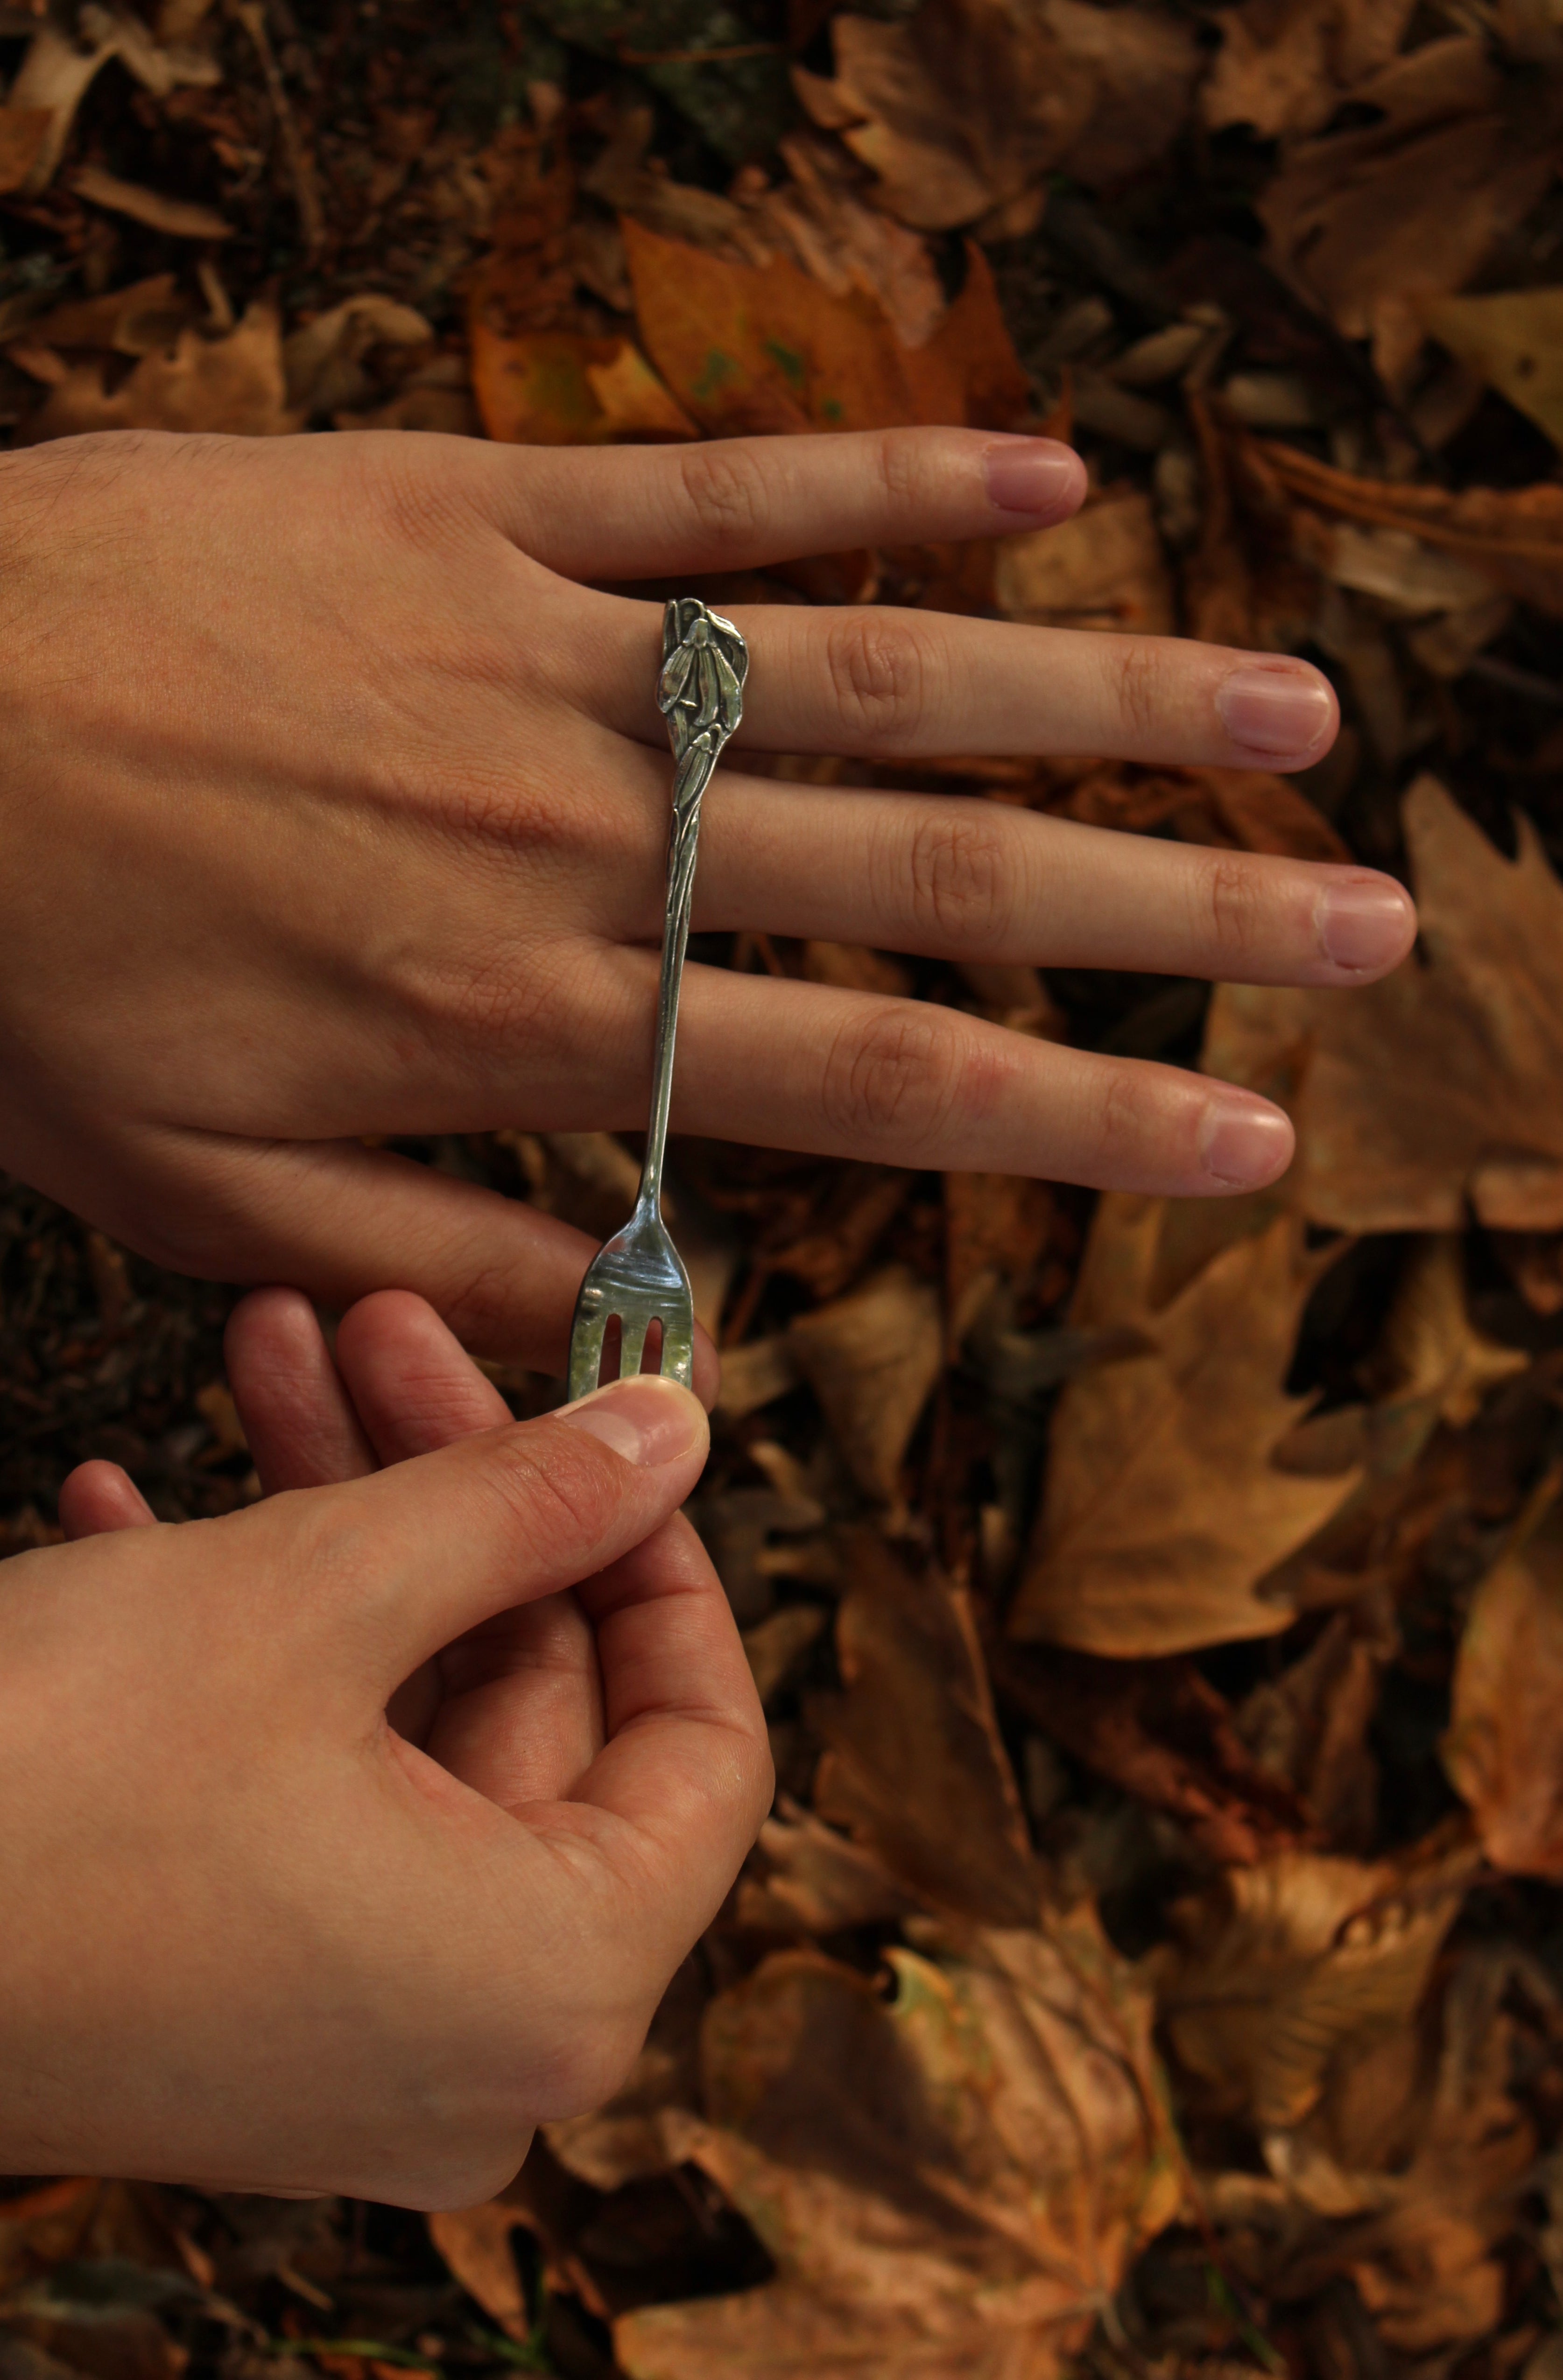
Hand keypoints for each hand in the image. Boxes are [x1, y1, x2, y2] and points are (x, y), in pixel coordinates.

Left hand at [0, 426, 1413, 1368]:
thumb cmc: (26, 968)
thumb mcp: (202, 1194)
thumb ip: (434, 1254)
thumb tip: (637, 1288)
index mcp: (530, 1018)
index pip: (877, 1086)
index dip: (1086, 1122)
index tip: (1251, 1148)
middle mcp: (585, 839)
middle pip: (940, 874)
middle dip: (1179, 912)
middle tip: (1368, 923)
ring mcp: (546, 657)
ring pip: (877, 671)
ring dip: (1104, 689)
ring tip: (1291, 710)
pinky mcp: (475, 507)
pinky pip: (718, 488)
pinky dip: (890, 478)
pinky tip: (1052, 478)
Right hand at [6, 1300, 769, 2204]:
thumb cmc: (41, 1792)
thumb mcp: (318, 1591)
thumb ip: (531, 1502)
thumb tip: (671, 1433)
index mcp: (557, 1987)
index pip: (703, 1744)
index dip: (653, 1552)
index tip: (599, 1418)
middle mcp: (478, 2051)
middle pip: (533, 1708)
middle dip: (446, 1490)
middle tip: (373, 1331)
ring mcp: (350, 2043)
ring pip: (403, 1727)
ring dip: (330, 1531)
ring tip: (258, 1356)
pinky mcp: (234, 2007)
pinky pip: (305, 1799)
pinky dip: (250, 1650)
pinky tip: (151, 1499)